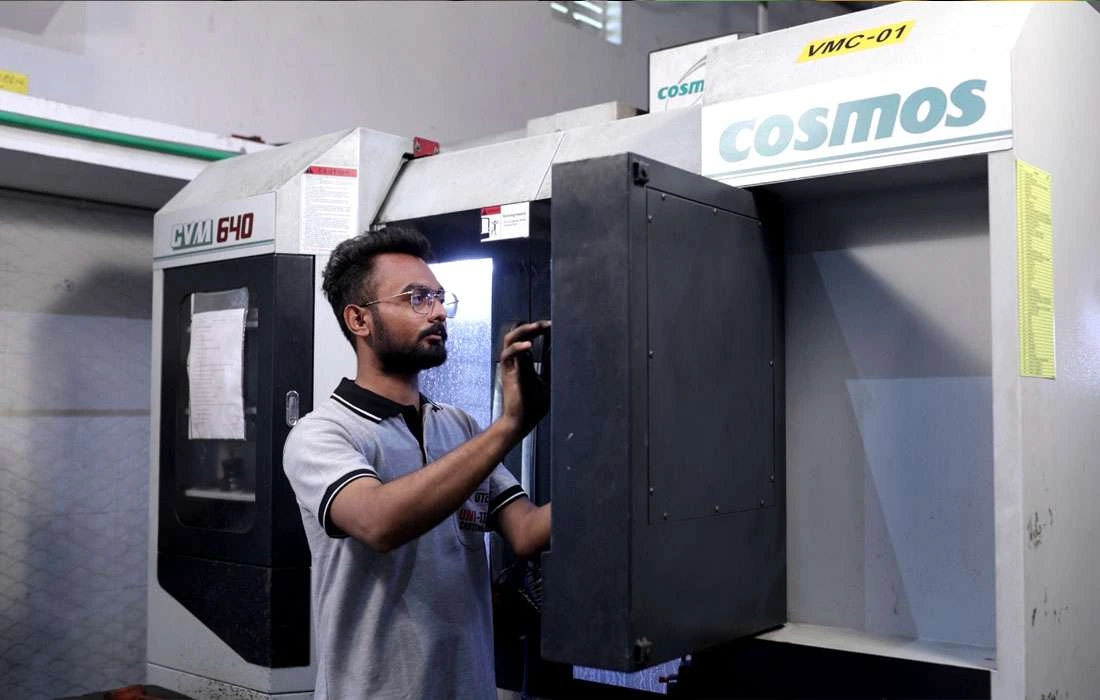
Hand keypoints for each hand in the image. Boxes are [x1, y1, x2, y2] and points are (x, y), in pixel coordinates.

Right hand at [499, 320, 550, 437]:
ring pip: (509, 340)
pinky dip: (517, 348)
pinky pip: (507, 356)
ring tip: (537, 327)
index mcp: (523, 362)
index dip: (539, 330)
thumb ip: (548, 367)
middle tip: (547, 324)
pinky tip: (529, 345)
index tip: (553, 325)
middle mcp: (514, 361)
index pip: (528, 338)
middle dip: (532, 326)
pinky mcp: (507, 374)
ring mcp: (509, 366)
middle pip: (517, 334)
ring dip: (523, 331)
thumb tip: (558, 353)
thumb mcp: (546, 381)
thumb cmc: (533, 405)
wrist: (521, 422)